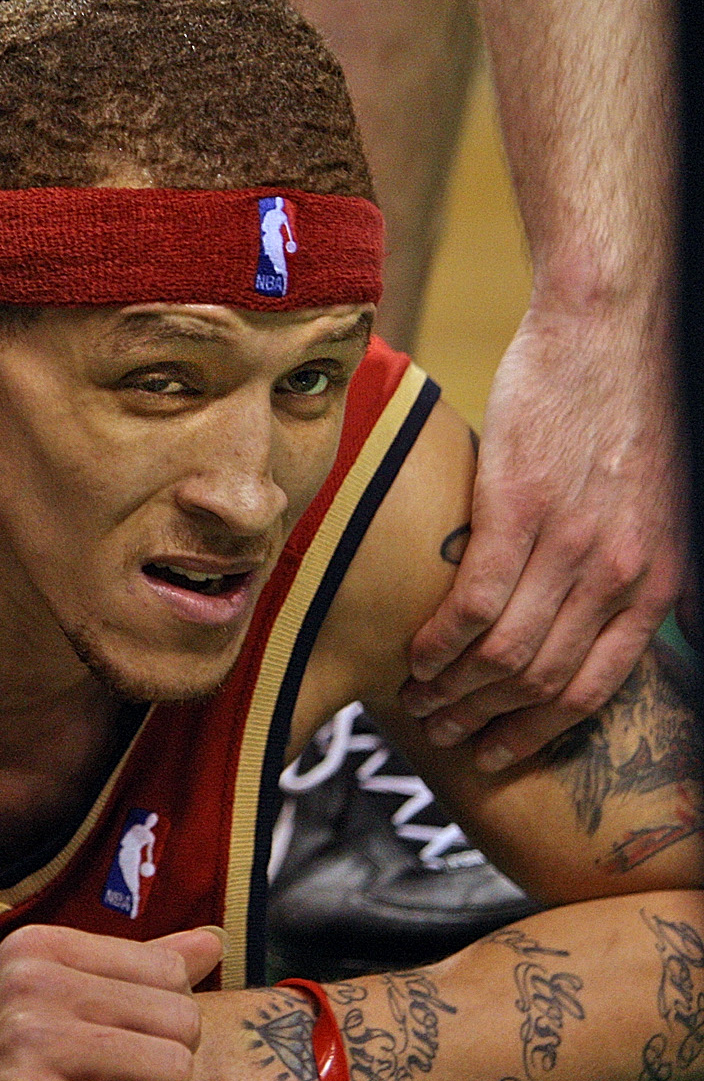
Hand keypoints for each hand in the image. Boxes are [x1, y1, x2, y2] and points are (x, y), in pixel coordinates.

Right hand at [0, 923, 227, 1075]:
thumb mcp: (47, 1004)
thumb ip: (133, 970)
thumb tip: (212, 939)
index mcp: (37, 948)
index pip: (170, 972)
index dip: (156, 1027)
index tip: (98, 1050)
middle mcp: (30, 979)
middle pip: (181, 1023)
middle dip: (152, 1077)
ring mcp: (25, 1041)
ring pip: (168, 1074)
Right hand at [402, 304, 682, 770]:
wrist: (610, 330)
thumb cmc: (627, 411)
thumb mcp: (663, 510)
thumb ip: (648, 574)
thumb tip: (647, 619)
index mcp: (655, 580)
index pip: (593, 688)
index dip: (538, 731)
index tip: (497, 750)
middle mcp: (619, 573)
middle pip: (542, 681)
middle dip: (485, 719)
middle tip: (443, 731)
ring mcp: (570, 543)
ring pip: (506, 653)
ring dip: (454, 689)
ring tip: (419, 699)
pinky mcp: (518, 510)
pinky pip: (475, 603)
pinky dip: (441, 643)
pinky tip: (417, 655)